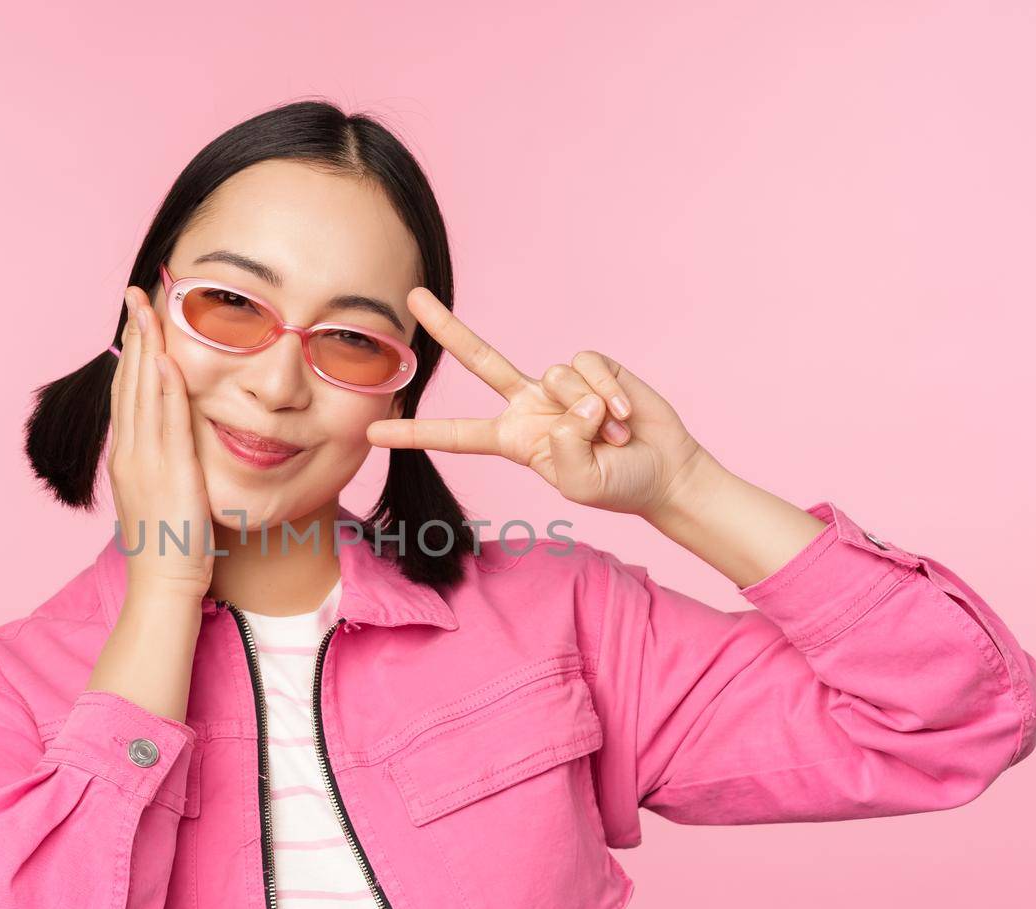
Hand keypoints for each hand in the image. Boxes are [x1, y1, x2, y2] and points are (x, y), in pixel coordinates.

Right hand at [107, 285, 215, 600]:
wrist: (164, 584)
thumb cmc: (170, 548)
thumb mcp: (163, 497)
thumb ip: (165, 466)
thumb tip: (175, 448)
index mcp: (127, 457)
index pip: (127, 394)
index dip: (132, 354)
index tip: (136, 321)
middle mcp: (130, 452)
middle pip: (130, 382)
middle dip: (134, 336)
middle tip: (136, 294)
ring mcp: (145, 460)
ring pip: (144, 392)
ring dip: (148, 347)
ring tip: (149, 308)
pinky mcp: (169, 471)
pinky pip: (168, 420)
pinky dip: (166, 386)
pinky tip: (170, 358)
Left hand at [366, 288, 710, 517]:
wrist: (663, 470)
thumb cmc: (618, 485)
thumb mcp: (583, 484)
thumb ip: (567, 451)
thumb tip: (570, 404)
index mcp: (513, 439)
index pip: (456, 435)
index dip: (416, 434)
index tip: (372, 432)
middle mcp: (528, 404)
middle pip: (480, 360)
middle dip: (448, 326)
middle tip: (413, 296)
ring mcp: (558, 383)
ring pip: (556, 375)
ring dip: (591, 412)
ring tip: (612, 436)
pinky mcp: (592, 365)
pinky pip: (588, 365)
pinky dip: (609, 392)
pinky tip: (625, 416)